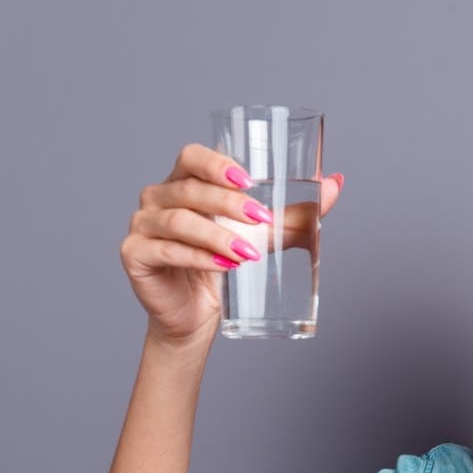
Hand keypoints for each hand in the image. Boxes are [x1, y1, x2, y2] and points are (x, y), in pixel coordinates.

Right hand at [120, 143, 343, 345]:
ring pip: (178, 221)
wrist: (197, 316)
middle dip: (228, 203)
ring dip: (217, 235)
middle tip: (262, 220)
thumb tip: (337, 183)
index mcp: (184, 182)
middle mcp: (157, 198)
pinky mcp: (135, 256)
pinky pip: (166, 251)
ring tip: (247, 254)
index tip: (249, 179)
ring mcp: (143, 226)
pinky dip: (197, 257)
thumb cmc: (226, 268)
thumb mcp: (265, 237)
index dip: (216, 163)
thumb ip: (296, 212)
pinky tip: (222, 266)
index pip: (192, 156)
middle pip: (189, 189)